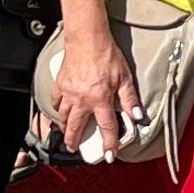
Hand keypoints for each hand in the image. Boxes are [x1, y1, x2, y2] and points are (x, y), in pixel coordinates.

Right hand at [52, 28, 141, 153]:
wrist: (87, 38)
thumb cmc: (106, 54)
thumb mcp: (124, 77)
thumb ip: (130, 99)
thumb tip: (137, 115)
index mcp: (100, 99)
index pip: (106, 127)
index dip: (109, 143)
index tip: (110, 154)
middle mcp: (82, 99)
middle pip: (76, 128)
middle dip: (75, 141)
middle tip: (74, 148)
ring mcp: (69, 93)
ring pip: (63, 117)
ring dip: (65, 128)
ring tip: (66, 134)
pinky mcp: (60, 84)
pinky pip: (56, 102)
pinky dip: (57, 109)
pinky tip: (60, 111)